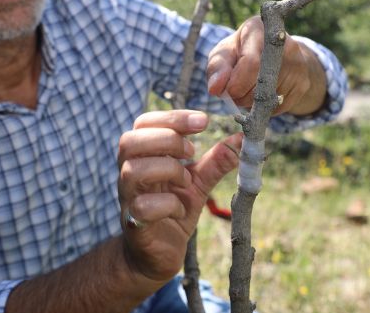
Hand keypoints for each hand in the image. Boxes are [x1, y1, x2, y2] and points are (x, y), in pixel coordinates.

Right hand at [117, 110, 241, 281]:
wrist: (158, 253)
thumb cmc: (173, 210)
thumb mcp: (199, 182)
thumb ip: (216, 161)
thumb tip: (242, 138)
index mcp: (142, 156)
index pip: (144, 122)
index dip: (173, 117)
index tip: (204, 121)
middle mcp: (129, 172)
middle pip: (130, 141)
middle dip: (167, 140)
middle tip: (192, 152)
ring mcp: (128, 198)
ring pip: (133, 171)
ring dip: (167, 170)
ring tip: (187, 181)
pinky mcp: (133, 224)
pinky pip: (142, 207)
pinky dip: (167, 205)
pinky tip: (180, 209)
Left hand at [207, 16, 326, 115]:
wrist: (274, 54)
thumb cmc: (240, 51)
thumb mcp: (224, 53)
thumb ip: (217, 68)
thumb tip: (215, 89)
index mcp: (261, 30)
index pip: (251, 63)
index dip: (236, 84)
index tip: (228, 92)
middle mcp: (285, 44)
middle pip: (260, 84)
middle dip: (242, 96)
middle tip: (235, 93)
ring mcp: (298, 64)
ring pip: (269, 98)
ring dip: (252, 104)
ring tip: (249, 90)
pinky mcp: (303, 83)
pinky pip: (279, 107)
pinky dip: (265, 108)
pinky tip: (262, 95)